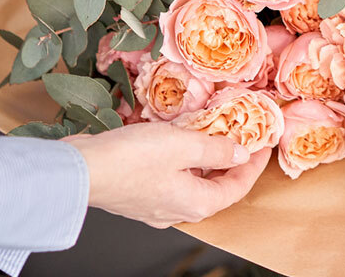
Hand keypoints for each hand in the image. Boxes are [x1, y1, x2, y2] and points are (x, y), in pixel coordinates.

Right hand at [65, 123, 270, 226]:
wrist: (81, 170)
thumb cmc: (130, 159)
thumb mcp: (183, 145)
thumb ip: (214, 150)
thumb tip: (239, 154)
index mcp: (196, 204)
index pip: (237, 188)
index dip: (253, 165)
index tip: (263, 144)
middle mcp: (177, 211)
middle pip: (216, 188)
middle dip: (231, 163)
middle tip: (241, 137)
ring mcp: (156, 206)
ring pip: (192, 184)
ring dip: (205, 161)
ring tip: (212, 134)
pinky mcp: (138, 195)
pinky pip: (171, 179)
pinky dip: (182, 162)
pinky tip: (178, 142)